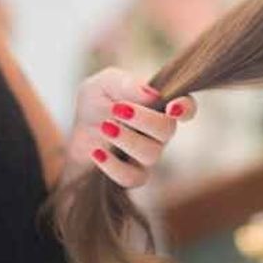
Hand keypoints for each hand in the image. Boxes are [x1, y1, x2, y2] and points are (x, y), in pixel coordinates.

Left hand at [64, 68, 195, 187]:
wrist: (76, 132)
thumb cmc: (98, 102)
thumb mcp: (104, 84)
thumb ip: (126, 84)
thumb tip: (152, 94)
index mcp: (160, 104)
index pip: (186, 107)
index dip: (185, 108)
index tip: (172, 107)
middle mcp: (161, 131)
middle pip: (167, 129)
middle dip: (144, 119)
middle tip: (117, 109)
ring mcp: (149, 154)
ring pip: (151, 154)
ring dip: (127, 140)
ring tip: (104, 127)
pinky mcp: (134, 175)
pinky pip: (133, 178)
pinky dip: (113, 165)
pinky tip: (97, 152)